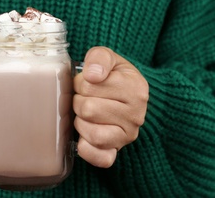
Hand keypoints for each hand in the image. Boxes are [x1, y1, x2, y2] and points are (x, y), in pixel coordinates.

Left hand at [73, 46, 148, 167]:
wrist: (128, 96)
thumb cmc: (114, 77)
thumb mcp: (110, 59)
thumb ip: (100, 57)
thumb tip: (92, 75)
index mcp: (135, 88)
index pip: (90, 84)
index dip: (80, 82)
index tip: (87, 82)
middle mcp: (136, 115)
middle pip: (87, 109)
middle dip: (78, 101)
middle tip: (84, 98)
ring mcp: (127, 136)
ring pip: (92, 134)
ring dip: (80, 122)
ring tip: (85, 114)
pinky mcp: (116, 152)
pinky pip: (99, 158)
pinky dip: (86, 148)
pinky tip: (83, 136)